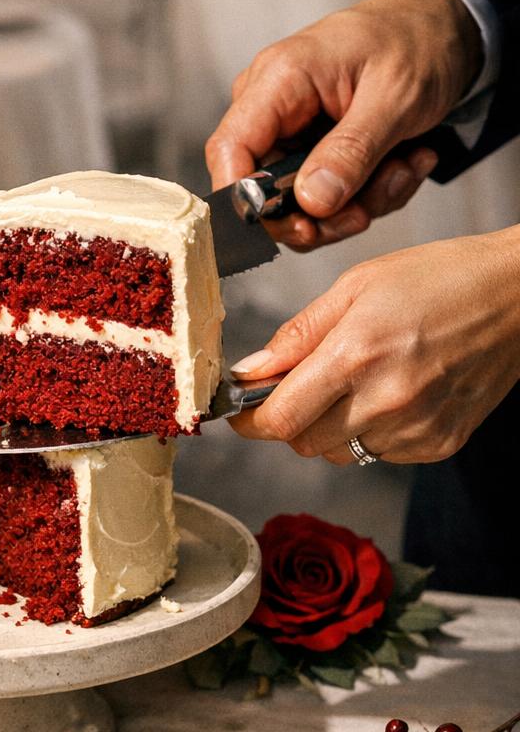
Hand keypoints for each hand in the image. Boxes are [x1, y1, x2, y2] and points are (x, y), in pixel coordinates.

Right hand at [205, 0, 482, 249]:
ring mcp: (290, 131)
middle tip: (373, 207)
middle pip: (265, 192)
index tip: (301, 228)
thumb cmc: (417, 43)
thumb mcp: (396, 98)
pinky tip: (406, 161)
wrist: (441, 26)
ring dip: (361, 201)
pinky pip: (328, 196)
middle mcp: (272, 108)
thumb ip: (352, 151)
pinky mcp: (313, 150)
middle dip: (326, 213)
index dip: (247, 199)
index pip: (229, 150)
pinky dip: (371, 191)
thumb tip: (310, 204)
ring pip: (302, 204)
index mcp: (279, 79)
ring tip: (408, 166)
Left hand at [227, 228, 519, 463]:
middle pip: (304, 443)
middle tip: (305, 384)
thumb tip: (251, 370)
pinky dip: (373, 431)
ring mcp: (417, 428)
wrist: (518, 295)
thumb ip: (298, 333)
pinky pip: (382, 453)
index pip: (280, 419)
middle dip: (291, 419)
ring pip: (341, 452)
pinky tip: (394, 392)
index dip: (250, 421)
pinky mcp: (441, 443)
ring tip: (359, 380)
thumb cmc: (440, 278)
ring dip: (332, 426)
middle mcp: (386, 400)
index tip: (240, 412)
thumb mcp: (356, 286)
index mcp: (356, 355)